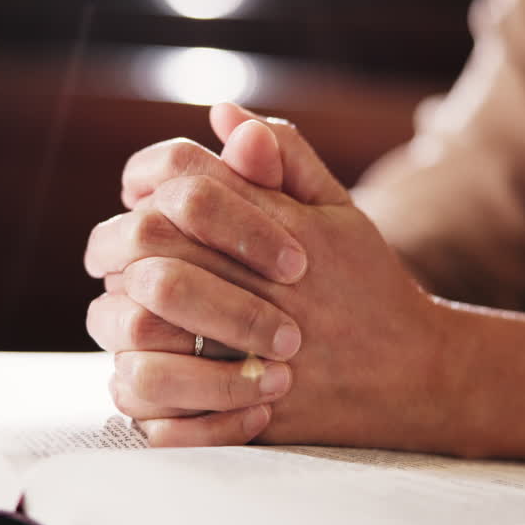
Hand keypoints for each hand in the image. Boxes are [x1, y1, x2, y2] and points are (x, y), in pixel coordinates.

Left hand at [92, 103, 449, 449]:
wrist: (415, 376)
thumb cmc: (367, 284)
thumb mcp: (340, 209)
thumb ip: (286, 156)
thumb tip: (223, 114)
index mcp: (285, 231)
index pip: (188, 182)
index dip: (147, 179)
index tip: (138, 195)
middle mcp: (266, 288)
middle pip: (153, 241)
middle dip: (117, 241)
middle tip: (109, 252)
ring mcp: (253, 352)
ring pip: (141, 319)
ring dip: (117, 307)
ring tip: (122, 305)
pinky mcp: (242, 411)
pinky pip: (155, 393)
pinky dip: (134, 375)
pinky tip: (142, 360)